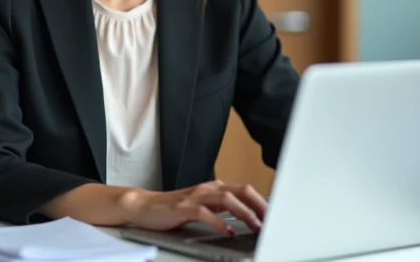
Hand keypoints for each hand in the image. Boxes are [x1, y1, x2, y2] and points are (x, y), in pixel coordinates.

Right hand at [120, 180, 265, 234]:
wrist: (144, 206)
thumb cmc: (174, 208)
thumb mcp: (203, 206)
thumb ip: (221, 208)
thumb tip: (247, 217)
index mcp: (214, 188)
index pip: (244, 190)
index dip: (261, 201)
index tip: (275, 215)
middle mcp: (207, 189)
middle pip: (240, 191)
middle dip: (258, 205)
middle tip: (271, 219)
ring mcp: (195, 197)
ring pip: (226, 199)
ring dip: (244, 212)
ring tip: (256, 225)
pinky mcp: (183, 207)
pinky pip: (204, 213)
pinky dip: (218, 222)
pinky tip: (227, 231)